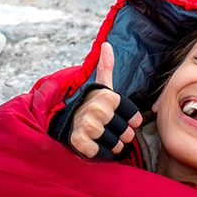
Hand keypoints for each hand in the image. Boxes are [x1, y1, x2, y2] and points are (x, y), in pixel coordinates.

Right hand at [68, 42, 142, 158]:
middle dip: (120, 135)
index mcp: (106, 95)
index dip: (129, 122)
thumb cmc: (87, 106)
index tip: (117, 118)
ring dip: (110, 145)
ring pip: (115, 145)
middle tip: (107, 129)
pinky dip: (97, 153)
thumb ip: (106, 67)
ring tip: (99, 137)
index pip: (134, 118)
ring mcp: (87, 125)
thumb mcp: (99, 86)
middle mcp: (97, 109)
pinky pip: (100, 153)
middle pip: (126, 133)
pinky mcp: (79, 142)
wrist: (62, 123)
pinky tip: (90, 144)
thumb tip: (106, 44)